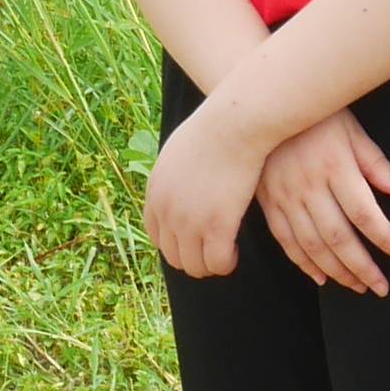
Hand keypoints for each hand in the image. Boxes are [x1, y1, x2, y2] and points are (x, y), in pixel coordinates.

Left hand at [142, 101, 267, 280]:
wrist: (232, 124)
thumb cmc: (213, 130)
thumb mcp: (176, 153)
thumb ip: (171, 177)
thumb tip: (181, 189)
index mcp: (155, 193)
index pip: (156, 237)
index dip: (176, 243)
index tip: (194, 240)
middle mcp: (166, 211)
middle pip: (173, 257)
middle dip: (193, 257)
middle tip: (213, 248)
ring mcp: (190, 222)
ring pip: (195, 266)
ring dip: (210, 263)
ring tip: (225, 249)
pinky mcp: (217, 227)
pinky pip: (218, 264)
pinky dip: (226, 262)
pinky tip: (234, 248)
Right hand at [256, 110, 389, 295]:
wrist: (262, 103)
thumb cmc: (313, 114)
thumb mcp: (350, 128)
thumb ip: (374, 161)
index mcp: (334, 166)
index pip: (365, 214)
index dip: (386, 239)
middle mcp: (308, 185)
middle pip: (339, 237)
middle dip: (363, 268)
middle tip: (380, 287)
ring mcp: (284, 196)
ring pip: (312, 245)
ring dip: (337, 271)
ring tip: (357, 286)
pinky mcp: (267, 201)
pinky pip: (285, 239)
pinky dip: (303, 262)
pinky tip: (320, 276)